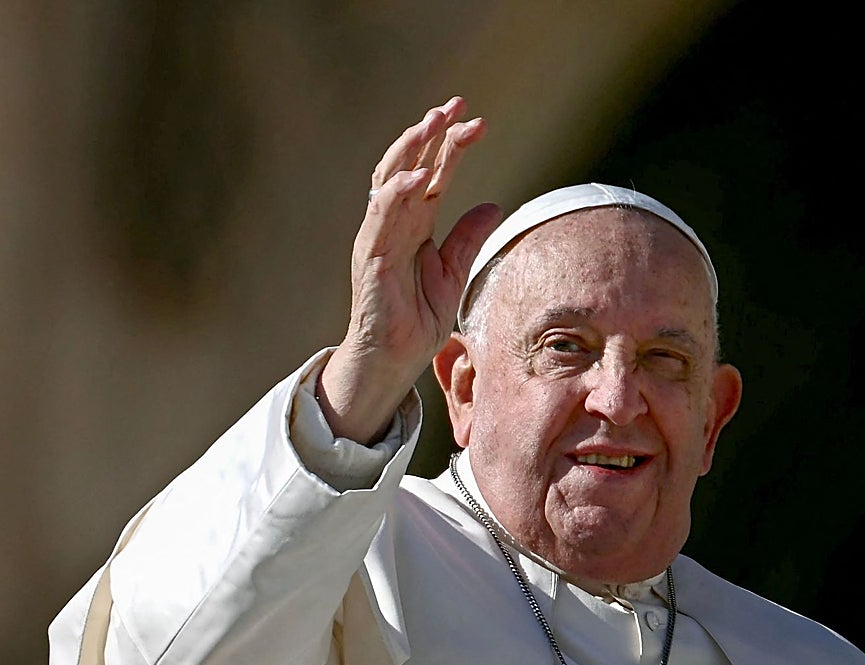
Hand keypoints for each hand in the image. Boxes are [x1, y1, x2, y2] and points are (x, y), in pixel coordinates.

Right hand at [318, 97, 501, 443]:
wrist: (393, 359)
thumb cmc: (417, 319)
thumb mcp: (454, 273)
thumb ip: (468, 238)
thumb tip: (494, 204)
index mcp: (415, 223)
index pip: (434, 173)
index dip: (452, 145)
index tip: (477, 121)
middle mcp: (394, 222)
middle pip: (411, 164)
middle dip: (431, 132)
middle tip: (456, 105)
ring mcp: (379, 235)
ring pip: (390, 178)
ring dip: (412, 148)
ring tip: (434, 122)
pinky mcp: (370, 254)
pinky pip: (382, 215)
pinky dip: (400, 191)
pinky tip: (422, 175)